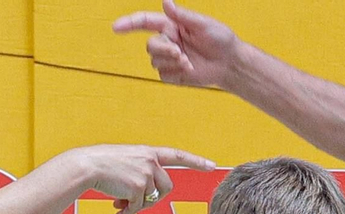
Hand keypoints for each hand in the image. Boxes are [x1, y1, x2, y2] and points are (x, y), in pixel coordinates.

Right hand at [64, 143, 215, 213]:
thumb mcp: (124, 162)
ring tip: (119, 205)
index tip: (211, 166)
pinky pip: (137, 208)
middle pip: (166, 186)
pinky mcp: (138, 187)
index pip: (177, 155)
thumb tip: (141, 198)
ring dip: (137, 206)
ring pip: (152, 199)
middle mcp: (151, 161)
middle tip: (133, 203)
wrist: (87, 166)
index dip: (195, 161)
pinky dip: (127, 213)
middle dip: (153, 198)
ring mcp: (146, 174)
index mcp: (148, 152)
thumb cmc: (100, 164)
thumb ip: (139, 174)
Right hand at [113, 1, 242, 88]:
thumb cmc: (220, 39)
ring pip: (155, 60)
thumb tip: (165, 1)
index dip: (129, 23)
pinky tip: (189, 69)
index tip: (116, 27)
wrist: (229, 63)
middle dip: (163, 49)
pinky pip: (162, 74)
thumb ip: (182, 15)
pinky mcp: (171, 74)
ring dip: (171, 61)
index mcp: (172, 25)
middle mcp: (168, 41)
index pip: (146, 22)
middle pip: (150, 45)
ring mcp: (168, 59)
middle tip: (179, 53)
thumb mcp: (203, 24)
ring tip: (188, 61)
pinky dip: (175, 71)